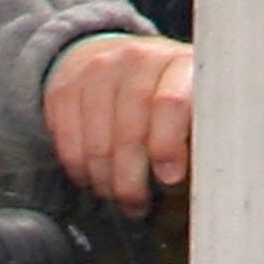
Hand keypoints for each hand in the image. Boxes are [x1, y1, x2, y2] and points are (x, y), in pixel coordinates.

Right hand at [42, 31, 191, 215]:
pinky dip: (82, 173)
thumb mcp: (193, 107)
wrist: (116, 61)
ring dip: (107, 184)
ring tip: (118, 193)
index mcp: (178, 63)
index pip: (170, 103)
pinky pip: (70, 149)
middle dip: (132, 183)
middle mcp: (138, 59)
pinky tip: (96, 177)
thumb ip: (197, 138)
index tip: (168, 179)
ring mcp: (98, 71)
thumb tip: (193, 183)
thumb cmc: (161, 95)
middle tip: (138, 204)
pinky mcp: (66, 89)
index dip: (167, 147)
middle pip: (129, 135)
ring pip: (97, 148)